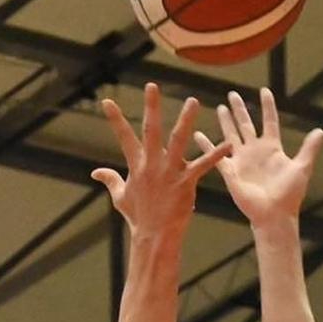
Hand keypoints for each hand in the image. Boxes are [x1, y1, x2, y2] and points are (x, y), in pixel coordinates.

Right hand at [92, 82, 228, 242]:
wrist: (154, 236)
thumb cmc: (139, 217)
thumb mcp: (120, 197)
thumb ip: (110, 180)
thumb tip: (95, 172)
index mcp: (137, 165)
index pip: (124, 137)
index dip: (115, 119)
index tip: (108, 101)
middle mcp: (152, 164)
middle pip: (150, 130)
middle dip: (151, 107)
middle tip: (152, 85)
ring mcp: (170, 172)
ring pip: (178, 140)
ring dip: (186, 120)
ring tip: (193, 101)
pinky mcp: (186, 182)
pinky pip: (203, 165)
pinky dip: (215, 155)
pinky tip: (228, 145)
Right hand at [193, 87, 322, 224]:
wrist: (274, 215)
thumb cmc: (289, 194)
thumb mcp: (301, 168)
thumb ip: (309, 149)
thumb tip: (320, 130)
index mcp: (272, 148)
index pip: (269, 121)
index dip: (267, 106)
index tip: (264, 91)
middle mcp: (255, 151)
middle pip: (246, 124)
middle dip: (239, 109)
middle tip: (232, 93)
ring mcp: (242, 160)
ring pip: (231, 135)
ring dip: (225, 122)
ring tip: (219, 107)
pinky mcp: (230, 171)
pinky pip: (215, 155)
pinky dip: (206, 144)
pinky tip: (197, 134)